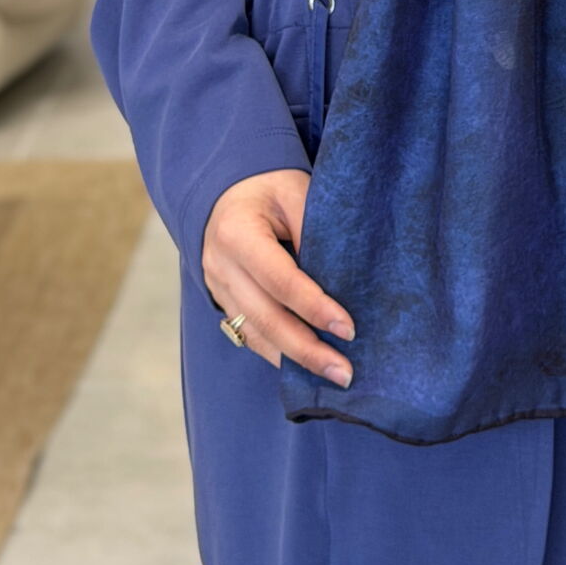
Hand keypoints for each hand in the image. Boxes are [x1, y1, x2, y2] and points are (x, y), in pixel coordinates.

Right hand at [201, 167, 355, 387]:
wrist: (227, 190)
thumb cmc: (268, 187)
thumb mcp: (295, 191)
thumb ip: (314, 229)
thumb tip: (341, 278)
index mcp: (236, 233)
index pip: (280, 280)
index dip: (314, 307)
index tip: (348, 329)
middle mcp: (220, 266)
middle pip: (265, 318)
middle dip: (307, 350)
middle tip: (344, 373)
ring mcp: (217, 289)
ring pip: (256, 335)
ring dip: (295, 361)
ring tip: (333, 377)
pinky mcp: (223, 303)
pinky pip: (250, 336)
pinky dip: (278, 354)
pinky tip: (306, 368)